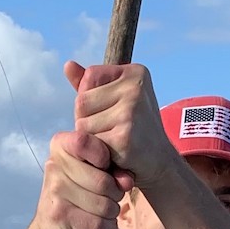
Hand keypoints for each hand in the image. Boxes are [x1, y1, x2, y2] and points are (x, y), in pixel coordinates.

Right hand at [27, 130, 127, 228]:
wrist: (50, 225)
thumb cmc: (78, 191)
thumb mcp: (94, 171)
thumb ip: (114, 169)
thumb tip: (127, 182)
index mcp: (61, 145)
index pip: (84, 141)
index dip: (103, 156)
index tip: (105, 167)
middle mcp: (54, 165)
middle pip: (103, 182)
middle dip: (115, 194)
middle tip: (111, 197)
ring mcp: (55, 190)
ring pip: (103, 205)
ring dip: (112, 213)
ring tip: (105, 212)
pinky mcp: (58, 215)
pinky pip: (97, 223)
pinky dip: (106, 227)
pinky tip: (102, 225)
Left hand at [64, 60, 176, 191]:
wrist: (161, 163)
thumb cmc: (136, 129)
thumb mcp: (117, 100)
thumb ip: (91, 84)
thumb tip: (68, 65)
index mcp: (135, 73)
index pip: (89, 77)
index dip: (90, 98)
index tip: (111, 111)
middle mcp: (135, 88)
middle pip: (81, 101)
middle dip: (88, 120)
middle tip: (112, 131)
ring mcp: (131, 112)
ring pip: (82, 124)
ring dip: (91, 138)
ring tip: (114, 142)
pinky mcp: (124, 137)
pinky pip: (89, 142)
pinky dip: (96, 153)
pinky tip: (115, 154)